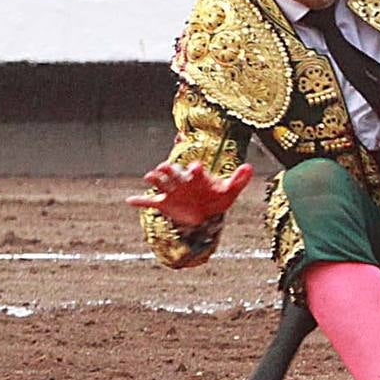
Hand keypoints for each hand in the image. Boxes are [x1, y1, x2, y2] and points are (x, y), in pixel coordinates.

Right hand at [125, 161, 253, 228]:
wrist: (207, 212)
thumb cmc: (217, 197)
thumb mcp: (230, 191)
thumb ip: (239, 179)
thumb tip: (249, 167)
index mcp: (198, 177)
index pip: (195, 171)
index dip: (195, 169)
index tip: (196, 168)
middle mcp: (182, 181)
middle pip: (173, 173)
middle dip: (169, 170)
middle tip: (164, 166)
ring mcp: (172, 191)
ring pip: (160, 183)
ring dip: (154, 179)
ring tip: (148, 176)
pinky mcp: (164, 203)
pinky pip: (149, 201)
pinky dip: (140, 201)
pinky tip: (129, 200)